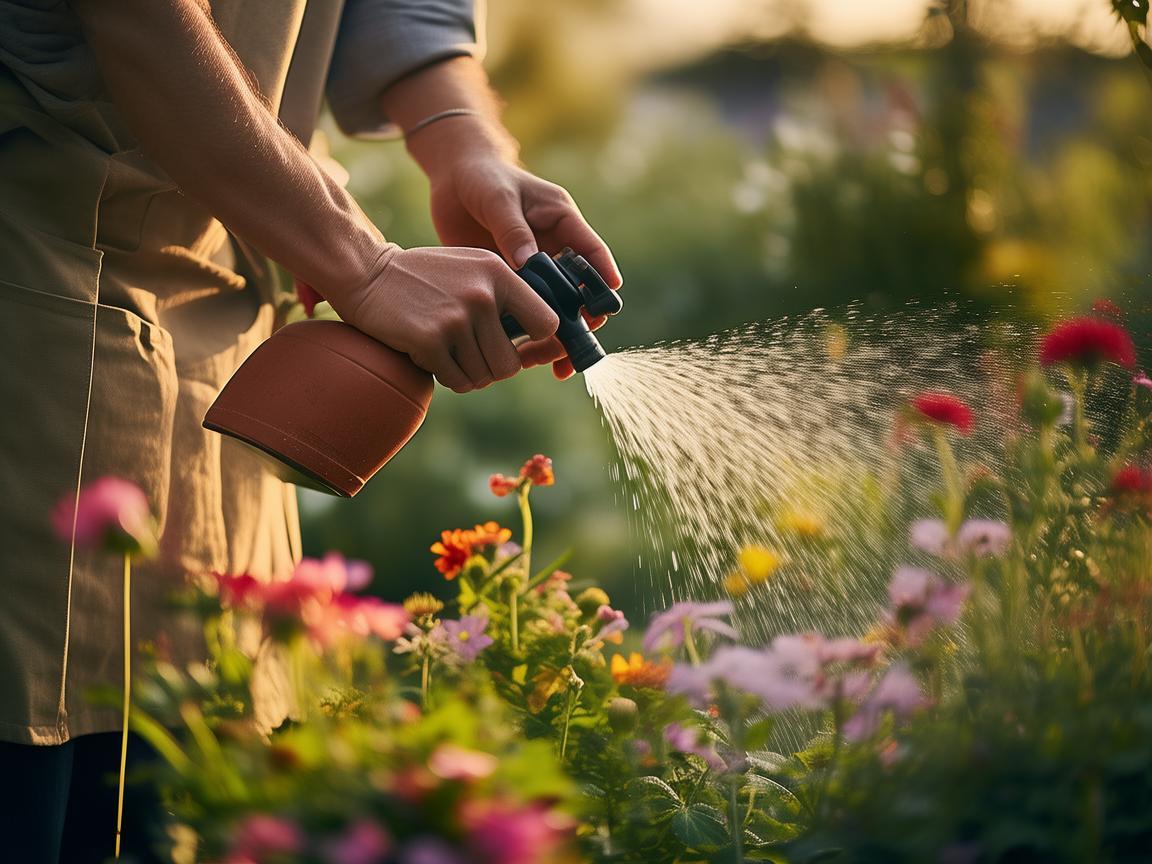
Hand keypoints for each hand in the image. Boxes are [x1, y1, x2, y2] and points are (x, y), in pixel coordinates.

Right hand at [337, 246, 559, 393]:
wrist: (367, 274)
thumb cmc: (425, 277)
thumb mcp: (472, 268)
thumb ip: (505, 292)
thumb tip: (544, 332)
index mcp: (498, 274)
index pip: (546, 323)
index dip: (535, 340)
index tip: (516, 341)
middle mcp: (482, 295)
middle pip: (511, 365)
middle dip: (492, 369)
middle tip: (472, 355)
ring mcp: (456, 318)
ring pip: (484, 377)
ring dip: (466, 373)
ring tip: (448, 350)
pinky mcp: (430, 340)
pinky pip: (457, 381)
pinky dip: (446, 376)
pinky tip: (431, 354)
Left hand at [426, 151, 622, 378]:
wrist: (454, 179)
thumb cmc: (481, 177)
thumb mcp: (497, 198)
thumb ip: (512, 229)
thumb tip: (529, 263)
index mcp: (562, 222)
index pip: (592, 253)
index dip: (602, 281)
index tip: (606, 307)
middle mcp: (555, 248)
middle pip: (579, 292)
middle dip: (578, 323)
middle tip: (566, 349)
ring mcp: (535, 268)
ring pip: (555, 309)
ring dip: (553, 336)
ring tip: (542, 363)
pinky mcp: (512, 284)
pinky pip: (526, 313)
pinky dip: (527, 336)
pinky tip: (520, 357)